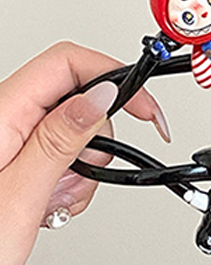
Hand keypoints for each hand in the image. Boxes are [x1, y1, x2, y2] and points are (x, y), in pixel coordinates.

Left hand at [0, 41, 169, 264]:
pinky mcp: (20, 157)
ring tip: (57, 196)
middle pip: (78, 97)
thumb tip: (101, 96)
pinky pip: (65, 155)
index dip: (112, 76)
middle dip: (98, 137)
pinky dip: (73, 180)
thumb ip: (60, 138)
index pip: (66, 64)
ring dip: (84, 166)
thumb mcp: (20, 192)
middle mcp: (6, 118)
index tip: (142, 108)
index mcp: (2, 112)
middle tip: (86, 171)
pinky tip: (51, 200)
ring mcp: (13, 138)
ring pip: (76, 131)